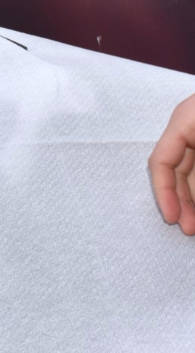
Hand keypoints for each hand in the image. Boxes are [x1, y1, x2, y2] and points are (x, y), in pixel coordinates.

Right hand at [148, 94, 194, 234]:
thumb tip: (189, 202)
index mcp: (182, 122)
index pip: (160, 162)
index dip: (164, 193)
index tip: (173, 219)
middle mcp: (189, 129)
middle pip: (178, 171)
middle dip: (183, 201)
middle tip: (189, 229)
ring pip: (194, 173)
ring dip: (193, 198)